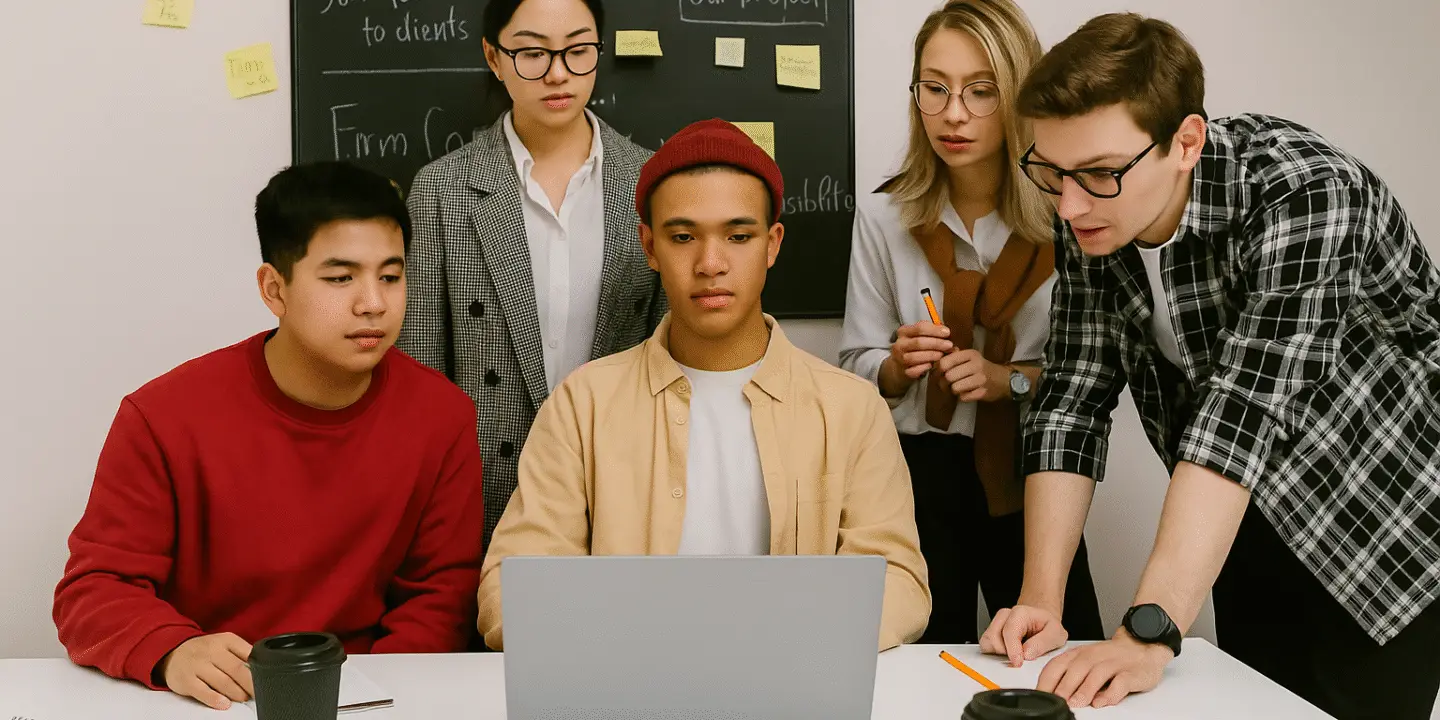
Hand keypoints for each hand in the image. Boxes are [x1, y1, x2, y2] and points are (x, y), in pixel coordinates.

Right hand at [159, 633, 254, 709]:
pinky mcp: (186, 680)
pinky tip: (224, 703)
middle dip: (251, 684)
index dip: (259, 668)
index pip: (247, 653)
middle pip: (237, 669)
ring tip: (244, 697)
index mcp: (226, 640)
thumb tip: (261, 668)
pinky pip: (202, 691)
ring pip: (222, 681)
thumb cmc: (205, 651)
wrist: (172, 651)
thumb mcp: (224, 644)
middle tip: (257, 693)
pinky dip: (214, 699)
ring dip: (236, 692)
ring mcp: (197, 665)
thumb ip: (242, 653)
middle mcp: (211, 650)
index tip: (266, 678)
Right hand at [879, 323, 953, 395]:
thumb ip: (932, 333)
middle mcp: (899, 344)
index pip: (920, 328)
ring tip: (942, 355)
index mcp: (904, 332)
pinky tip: (933, 365)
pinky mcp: (903, 371)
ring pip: (915, 357)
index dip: (935, 330)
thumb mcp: (921, 336)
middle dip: (936, 343)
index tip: (947, 332)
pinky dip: (925, 367)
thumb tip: (947, 332)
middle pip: (919, 342)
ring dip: (932, 355)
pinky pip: (915, 370)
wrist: (901, 366)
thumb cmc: (916, 348)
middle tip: (949, 345)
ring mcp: (900, 359)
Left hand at [936, 349, 1008, 401]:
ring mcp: (981, 379)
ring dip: (953, 390)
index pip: (945, 362)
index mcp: (970, 354)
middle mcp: (976, 364)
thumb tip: (936, 359)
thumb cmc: (981, 368)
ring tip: (958, 388)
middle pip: (948, 376)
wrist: (1004, 380)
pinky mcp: (983, 392)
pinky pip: (963, 397)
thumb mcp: (970, 357)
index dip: (938, 370)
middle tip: (946, 384)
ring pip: (955, 388)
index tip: (940, 373)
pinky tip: (967, 392)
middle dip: (944, 382)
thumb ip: (953, 356)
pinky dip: (962, 397)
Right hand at [979, 604, 1067, 666]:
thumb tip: (1027, 654)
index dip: (1013, 650)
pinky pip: (985, 646)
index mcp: (1020, 613)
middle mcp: (1005, 616)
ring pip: (986, 642)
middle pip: (993, 637)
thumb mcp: (1056, 633)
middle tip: (1020, 659)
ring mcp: (996, 624)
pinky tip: (1008, 654)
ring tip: (1015, 655)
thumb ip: (1043, 643)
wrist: (1041, 622)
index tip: (1018, 663)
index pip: (1009, 632)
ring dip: (998, 654)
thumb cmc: (1047, 626)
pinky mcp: (991, 634)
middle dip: (1005, 652)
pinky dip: (994, 654)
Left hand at [1035, 630, 1172, 708]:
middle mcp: (1095, 656)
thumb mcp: (1086, 661)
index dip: (1047, 680)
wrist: (1143, 645)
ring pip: (1097, 674)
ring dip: (1084, 690)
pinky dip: (1110, 693)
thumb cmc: (1110, 657)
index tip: (1041, 695)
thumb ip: (1069, 675)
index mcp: (1079, 654)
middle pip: (1076, 669)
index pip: (1058, 665)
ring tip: (1075, 703)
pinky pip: (1121, 683)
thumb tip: (1050, 694)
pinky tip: (1102, 702)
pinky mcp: (1132, 673)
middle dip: (1064, 686)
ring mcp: (1114, 663)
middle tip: (1056, 701)